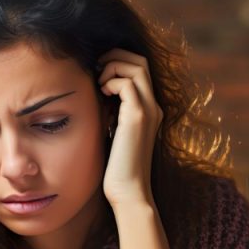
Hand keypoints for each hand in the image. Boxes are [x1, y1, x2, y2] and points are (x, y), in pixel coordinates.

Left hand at [97, 48, 162, 208]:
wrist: (128, 191)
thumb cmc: (116, 167)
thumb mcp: (113, 131)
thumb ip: (111, 111)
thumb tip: (96, 92)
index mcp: (148, 108)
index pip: (140, 69)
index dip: (118, 62)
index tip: (98, 73)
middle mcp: (153, 106)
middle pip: (141, 60)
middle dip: (115, 57)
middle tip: (96, 70)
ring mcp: (148, 110)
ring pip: (136, 66)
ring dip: (112, 67)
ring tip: (98, 84)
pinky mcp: (138, 117)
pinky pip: (126, 83)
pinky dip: (110, 82)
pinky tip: (101, 96)